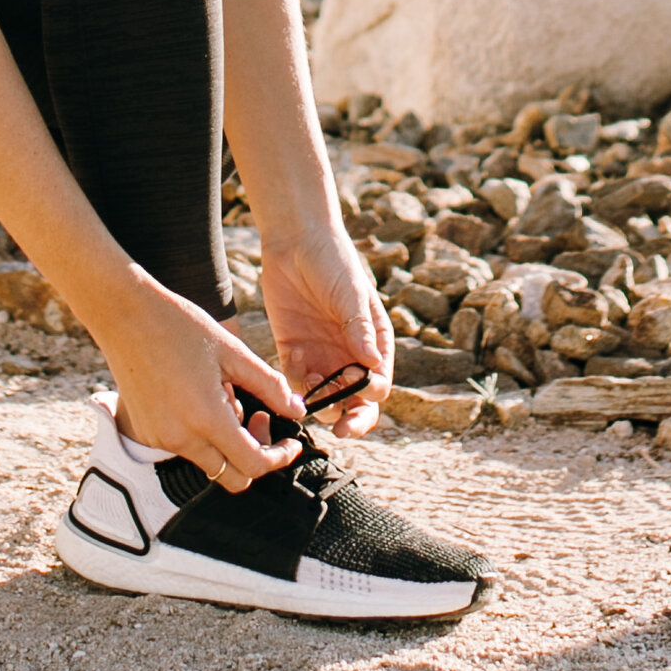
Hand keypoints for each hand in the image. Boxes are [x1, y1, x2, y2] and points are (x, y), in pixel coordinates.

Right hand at [96, 272, 302, 490]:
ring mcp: (160, 439)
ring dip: (228, 444)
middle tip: (261, 417)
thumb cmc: (181, 325)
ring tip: (226, 395)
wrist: (126, 314)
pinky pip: (185, 449)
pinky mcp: (146, 434)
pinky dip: (202, 435)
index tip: (291, 444)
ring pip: (209, 463)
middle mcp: (181, 438)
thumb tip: (297, 411)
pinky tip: (201, 397)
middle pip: (232, 477)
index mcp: (207, 418)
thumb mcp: (232, 350)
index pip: (254, 465)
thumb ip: (269, 385)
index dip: (279, 458)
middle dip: (256, 456)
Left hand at [260, 227, 393, 437]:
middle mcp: (349, 355)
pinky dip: (294, 384)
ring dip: (320, 403)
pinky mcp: (293, 352)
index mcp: (373, 342)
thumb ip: (359, 328)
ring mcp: (321, 356)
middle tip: (341, 430)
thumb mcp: (349, 291)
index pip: (378, 384)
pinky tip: (292, 362)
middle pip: (355, 402)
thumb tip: (373, 365)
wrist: (294, 239)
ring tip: (311, 386)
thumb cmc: (333, 260)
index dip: (370, 396)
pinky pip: (295, 382)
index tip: (357, 389)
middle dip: (351, 419)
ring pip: (324, 399)